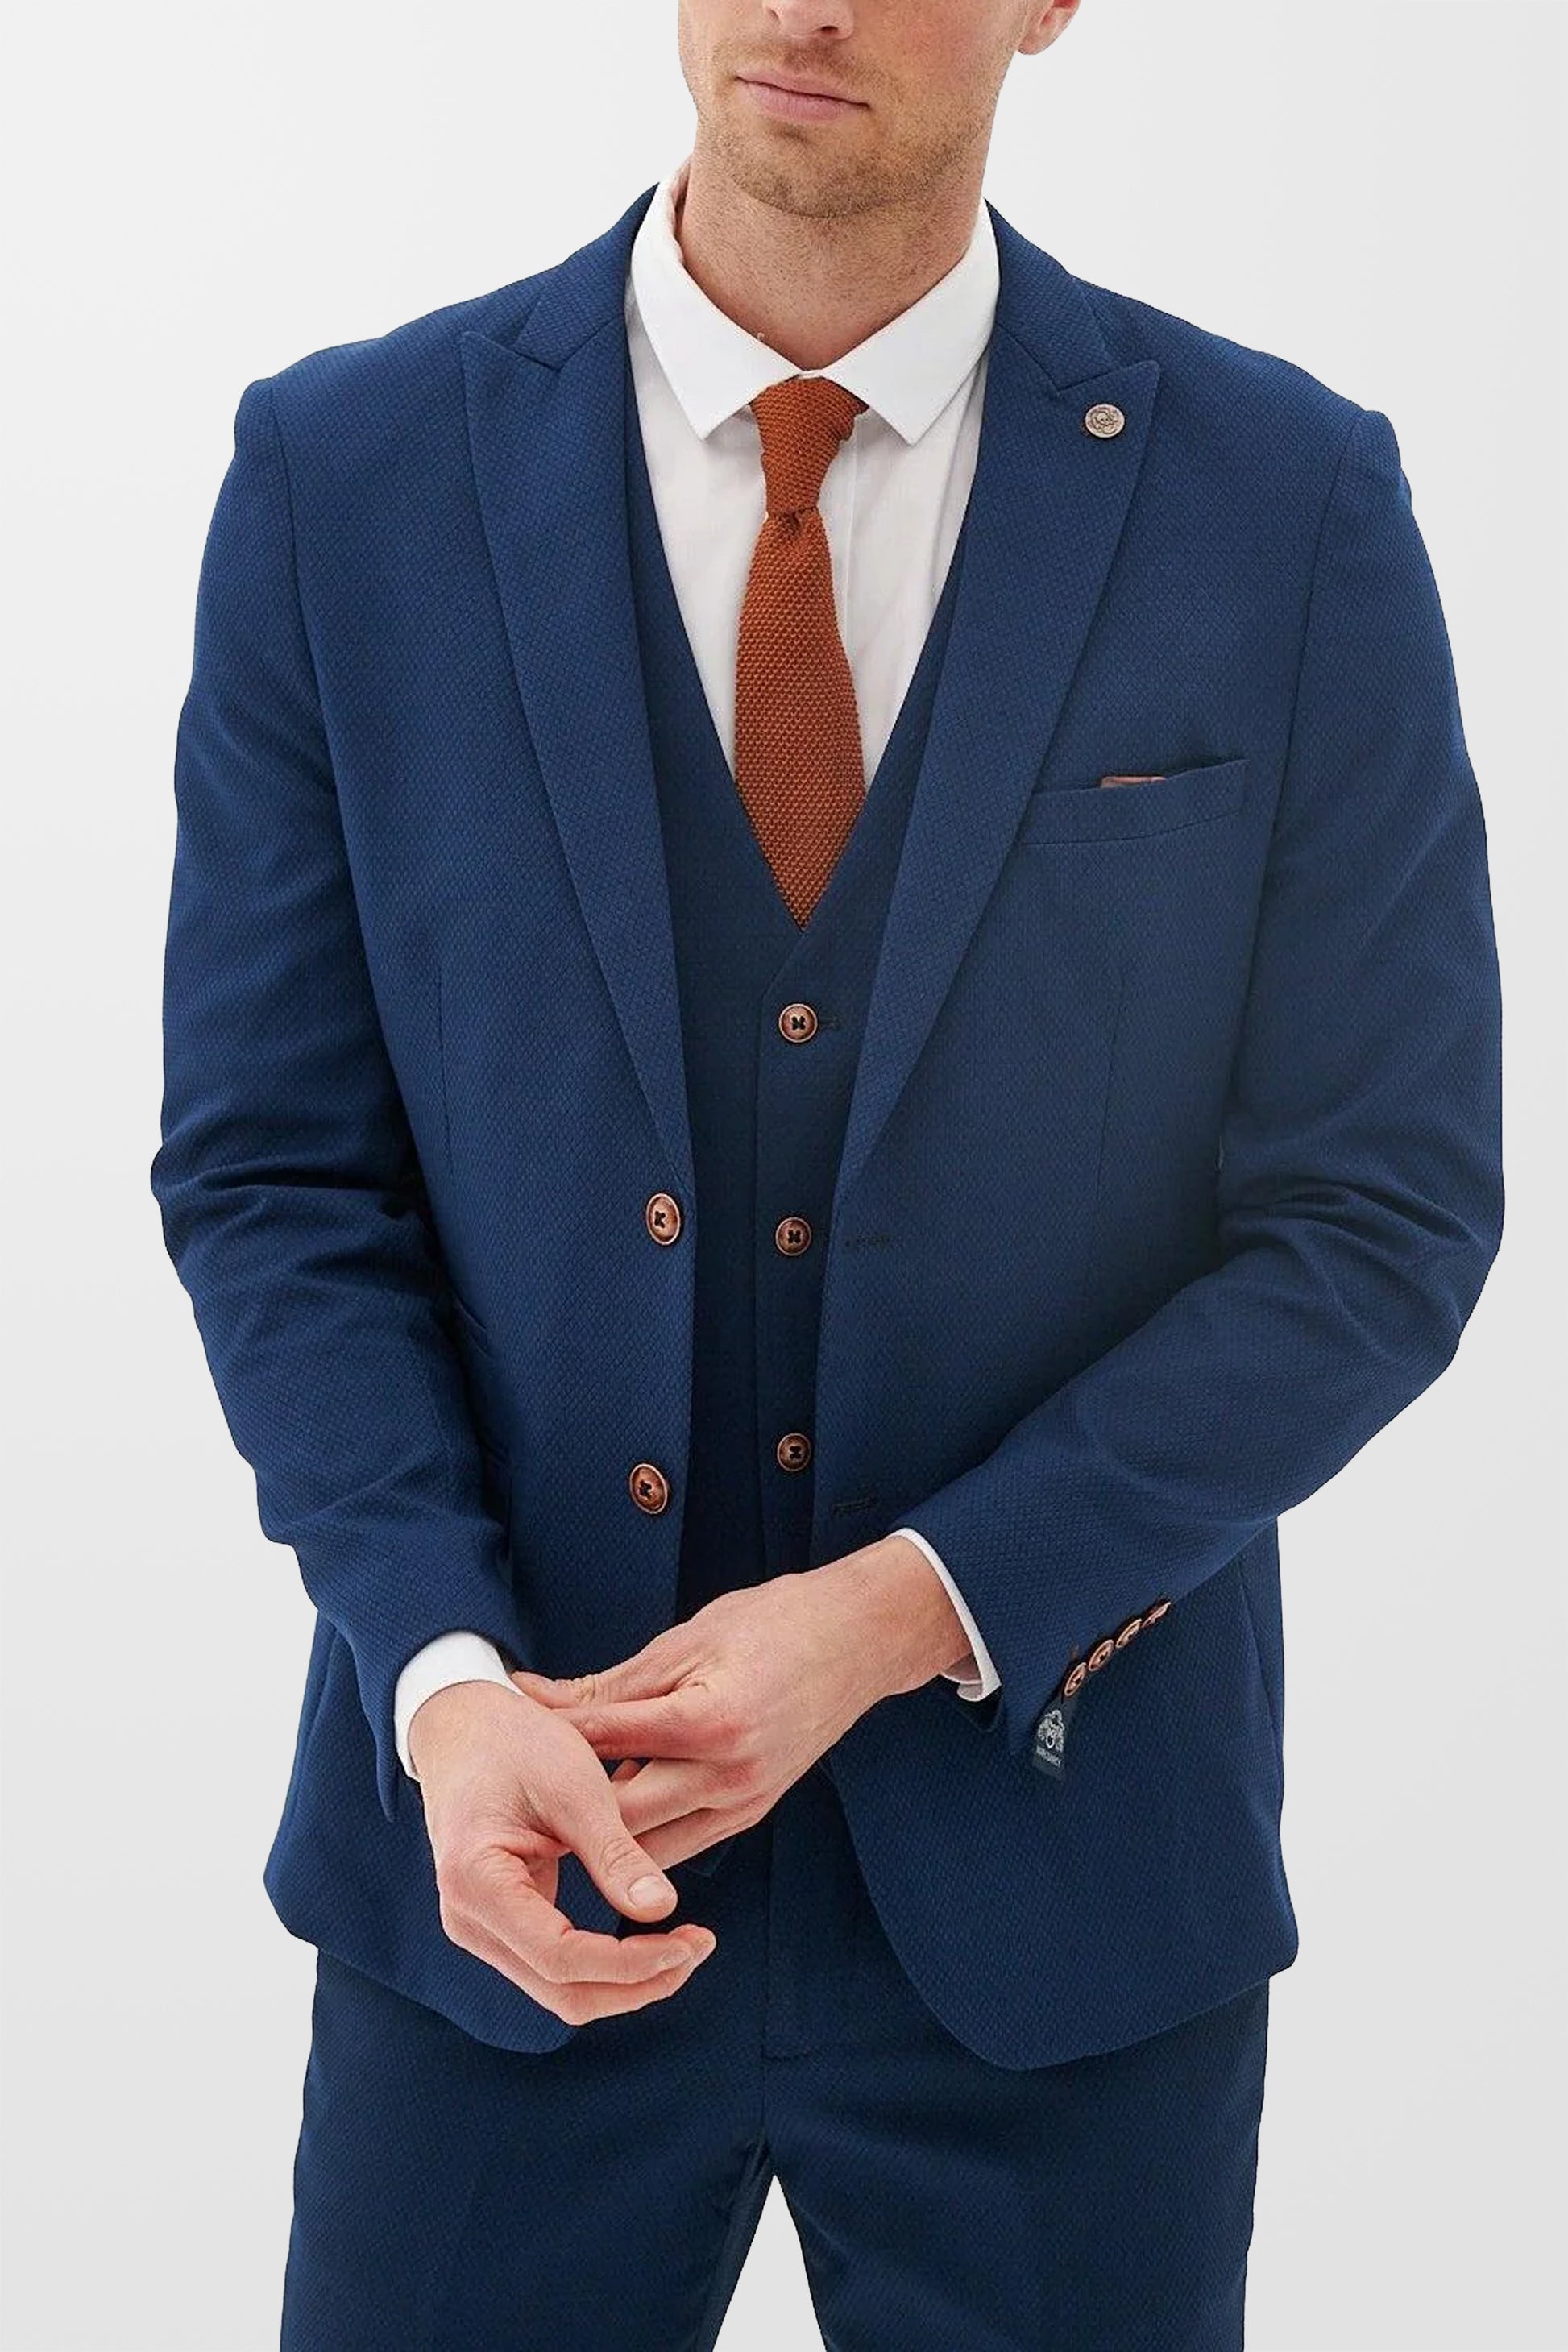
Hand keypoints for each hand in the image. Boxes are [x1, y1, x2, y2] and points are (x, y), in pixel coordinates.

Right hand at [406, 1680, 715, 2021]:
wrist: (464, 1725)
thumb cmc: (516, 1742)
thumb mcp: (574, 1787)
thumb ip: (614, 1853)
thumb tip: (663, 1910)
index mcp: (477, 1882)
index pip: (561, 1958)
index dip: (632, 1963)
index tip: (690, 1942)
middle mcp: (468, 1920)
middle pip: (563, 1993)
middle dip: (638, 1983)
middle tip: (699, 1947)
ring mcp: (481, 1927)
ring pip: (562, 1991)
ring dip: (627, 1982)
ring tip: (685, 1946)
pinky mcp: (501, 1924)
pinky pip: (558, 1968)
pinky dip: (608, 1965)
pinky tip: (652, 1938)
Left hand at [508, 1540, 971, 1870]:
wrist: (859, 1640)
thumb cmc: (773, 1623)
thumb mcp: (686, 1638)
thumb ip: (611, 1683)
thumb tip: (534, 1696)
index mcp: (708, 1719)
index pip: (604, 1741)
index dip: (545, 1737)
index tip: (499, 1732)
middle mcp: (728, 1774)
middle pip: (619, 1817)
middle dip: (562, 1810)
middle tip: (508, 1800)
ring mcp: (744, 1802)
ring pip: (647, 1848)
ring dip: (598, 1836)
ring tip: (543, 1820)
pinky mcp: (752, 1813)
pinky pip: (682, 1844)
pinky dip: (640, 1835)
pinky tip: (605, 1817)